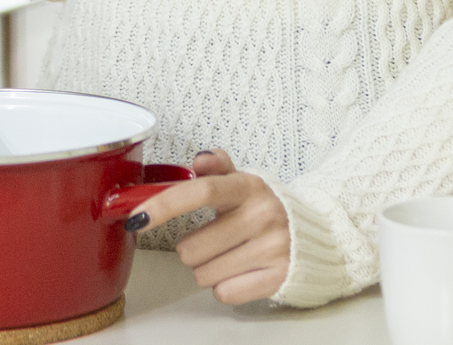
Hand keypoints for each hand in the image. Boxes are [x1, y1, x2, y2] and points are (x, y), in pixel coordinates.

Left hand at [131, 150, 288, 304]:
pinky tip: (242, 270)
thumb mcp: (242, 183)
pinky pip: (224, 292)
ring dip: (208, 268)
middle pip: (190, 248)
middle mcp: (262, 215)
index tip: (137, 218)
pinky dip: (226, 286)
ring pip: (203, 274)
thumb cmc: (264, 210)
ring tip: (230, 255)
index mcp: (249, 187)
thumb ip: (218, 168)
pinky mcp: (277, 277)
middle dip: (193, 249)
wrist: (315, 236)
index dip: (164, 204)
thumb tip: (200, 160)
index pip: (201, 191)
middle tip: (214, 240)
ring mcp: (272, 248)